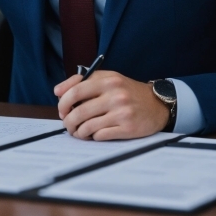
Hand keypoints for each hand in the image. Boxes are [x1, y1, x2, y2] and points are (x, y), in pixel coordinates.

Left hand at [54, 70, 169, 139]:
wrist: (157, 104)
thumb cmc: (127, 92)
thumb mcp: (108, 79)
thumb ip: (82, 81)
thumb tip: (58, 91)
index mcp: (108, 80)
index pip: (75, 91)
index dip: (63, 103)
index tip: (61, 110)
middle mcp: (115, 95)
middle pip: (79, 112)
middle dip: (68, 122)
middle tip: (68, 124)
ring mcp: (122, 112)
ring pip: (87, 127)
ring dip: (79, 132)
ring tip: (80, 131)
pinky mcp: (128, 128)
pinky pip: (100, 136)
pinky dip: (93, 137)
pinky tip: (95, 134)